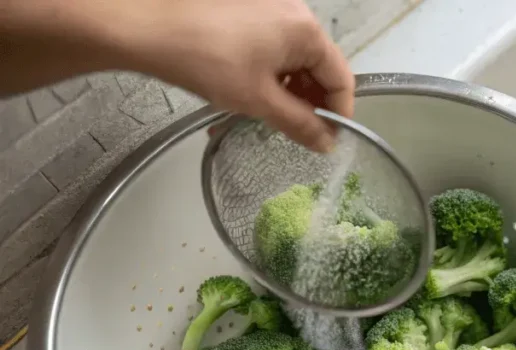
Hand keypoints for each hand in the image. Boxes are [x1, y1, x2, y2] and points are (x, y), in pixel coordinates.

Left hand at [0, 0, 354, 152]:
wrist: (146, 26)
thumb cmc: (207, 61)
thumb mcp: (259, 101)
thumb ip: (301, 125)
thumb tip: (328, 144)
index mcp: (307, 31)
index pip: (342, 79)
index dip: (338, 115)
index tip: (326, 141)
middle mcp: (295, 14)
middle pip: (319, 68)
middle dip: (311, 103)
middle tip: (295, 132)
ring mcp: (270, 9)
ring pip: (293, 61)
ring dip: (288, 92)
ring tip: (265, 116)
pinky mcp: (247, 11)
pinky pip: (272, 49)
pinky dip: (269, 75)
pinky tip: (247, 94)